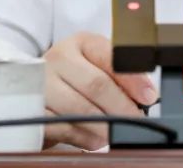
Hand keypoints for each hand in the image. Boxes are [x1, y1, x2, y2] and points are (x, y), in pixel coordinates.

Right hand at [42, 32, 157, 149]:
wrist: (37, 84)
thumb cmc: (75, 74)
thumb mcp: (96, 63)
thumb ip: (120, 74)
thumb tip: (147, 95)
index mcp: (80, 43)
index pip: (110, 56)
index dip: (133, 78)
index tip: (149, 96)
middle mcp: (59, 59)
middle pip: (96, 85)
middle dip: (122, 107)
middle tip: (136, 120)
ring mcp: (42, 84)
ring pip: (79, 109)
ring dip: (105, 126)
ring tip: (118, 132)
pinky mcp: (32, 109)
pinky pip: (63, 128)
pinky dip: (85, 137)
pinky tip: (97, 139)